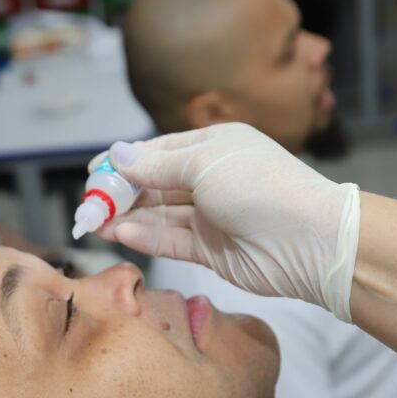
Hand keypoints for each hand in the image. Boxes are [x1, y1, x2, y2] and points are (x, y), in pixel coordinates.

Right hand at [91, 123, 361, 321]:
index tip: (93, 172)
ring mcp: (211, 216)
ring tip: (94, 222)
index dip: (124, 162)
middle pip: (154, 185)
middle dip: (120, 193)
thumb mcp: (204, 163)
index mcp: (214, 146)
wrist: (308, 240)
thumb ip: (157, 165)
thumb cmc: (262, 187)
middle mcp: (211, 179)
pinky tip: (120, 234)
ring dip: (126, 218)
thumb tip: (118, 155)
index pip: (158, 151)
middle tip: (88, 203)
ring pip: (158, 215)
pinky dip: (145, 238)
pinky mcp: (211, 250)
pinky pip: (170, 241)